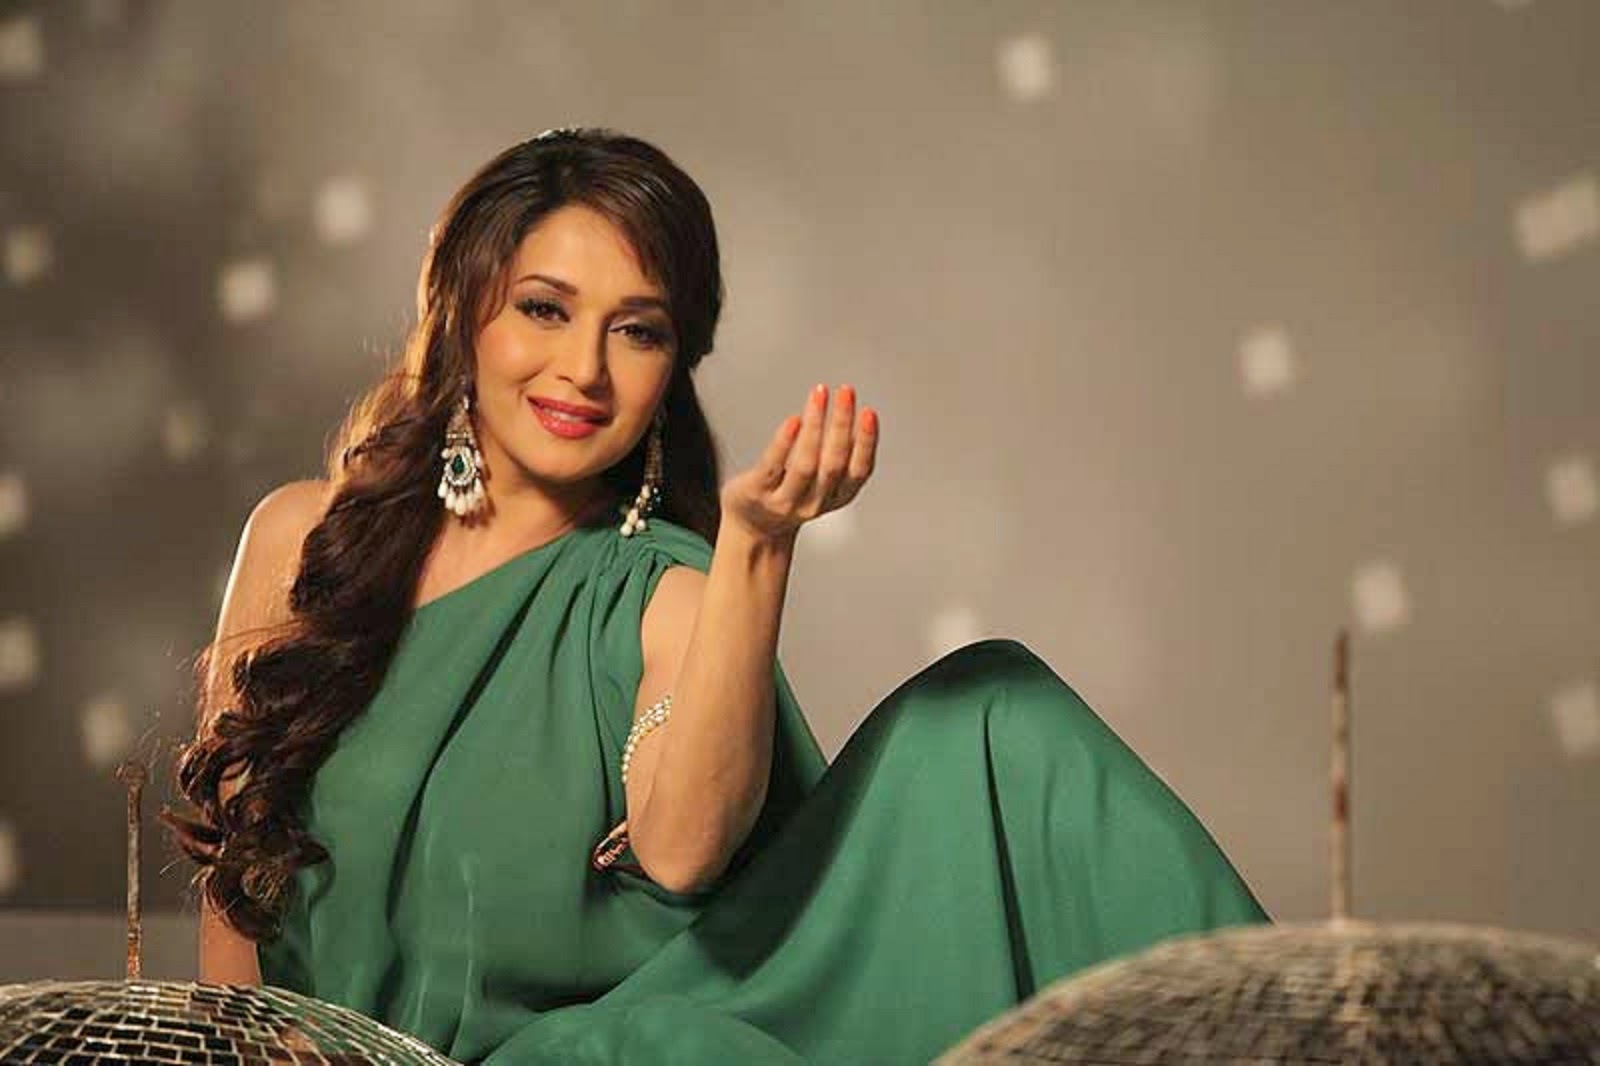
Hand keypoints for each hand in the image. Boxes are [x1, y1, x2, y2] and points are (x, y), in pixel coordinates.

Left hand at [720, 383, 879, 543]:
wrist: (753, 529)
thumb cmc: (790, 495)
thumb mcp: (823, 481)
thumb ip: (839, 456)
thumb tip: (854, 414)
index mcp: (837, 497)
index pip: (859, 470)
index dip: (867, 442)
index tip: (868, 413)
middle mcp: (814, 502)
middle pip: (833, 463)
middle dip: (842, 424)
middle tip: (845, 393)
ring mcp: (785, 501)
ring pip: (806, 464)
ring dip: (815, 426)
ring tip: (819, 396)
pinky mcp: (758, 492)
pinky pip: (772, 466)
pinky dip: (785, 442)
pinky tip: (793, 421)